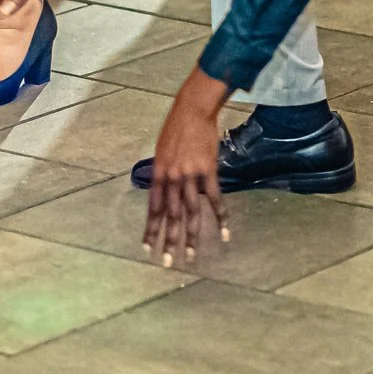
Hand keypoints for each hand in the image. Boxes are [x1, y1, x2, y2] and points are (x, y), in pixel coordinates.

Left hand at [143, 69, 230, 267]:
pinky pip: (214, 198)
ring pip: (190, 212)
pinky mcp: (208, 171)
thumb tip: (163, 190)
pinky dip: (220, 216)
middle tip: (167, 263)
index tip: (148, 249)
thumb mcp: (161, 151)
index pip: (153, 208)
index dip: (151, 230)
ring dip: (191, 236)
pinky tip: (224, 232)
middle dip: (169, 241)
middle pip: (170, 216)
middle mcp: (172, 177)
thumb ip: (162, 173)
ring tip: (191, 256)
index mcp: (158, 173)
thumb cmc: (175, 128)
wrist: (192, 110)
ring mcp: (190, 175)